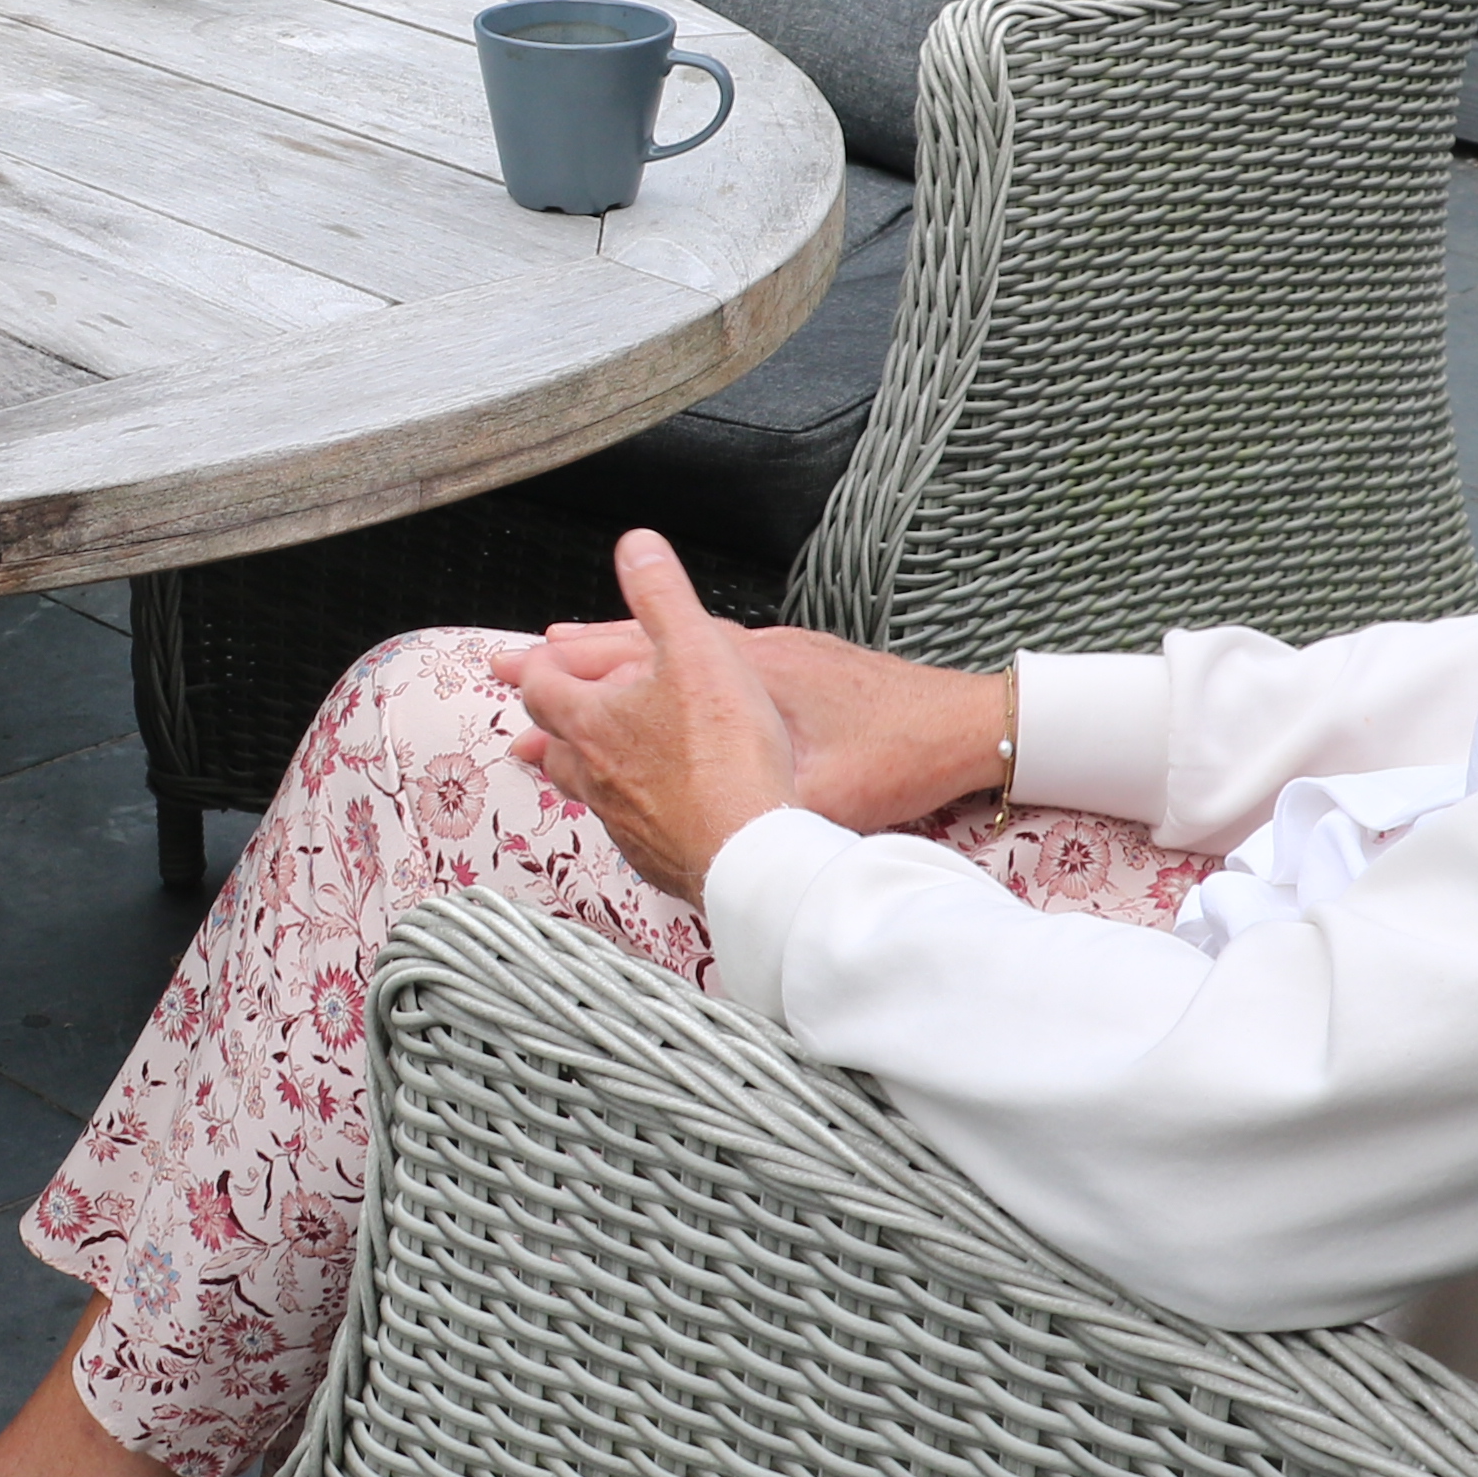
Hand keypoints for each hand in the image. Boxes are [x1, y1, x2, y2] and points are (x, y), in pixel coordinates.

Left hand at [511, 533, 809, 896]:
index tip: (535, 656)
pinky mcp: (654, 855)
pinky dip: (629, 809)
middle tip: (544, 712)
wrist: (747, 850)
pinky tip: (650, 807)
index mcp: (593, 721)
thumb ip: (661, 596)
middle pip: (553, 744)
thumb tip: (636, 549)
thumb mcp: (696, 649)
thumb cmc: (723, 756)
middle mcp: (595, 775)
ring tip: (585, 761)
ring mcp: (622, 821)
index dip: (538, 666)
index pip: (542, 686)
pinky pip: (627, 828)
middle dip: (550, 722)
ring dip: (581, 768)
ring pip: (584, 790)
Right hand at [515, 613, 1011, 838]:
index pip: (638, 661)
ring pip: (673, 649)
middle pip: (641, 646)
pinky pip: (706, 658)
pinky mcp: (796, 666)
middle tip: (510, 666)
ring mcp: (772, 657)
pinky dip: (662, 664)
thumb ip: (762, 803)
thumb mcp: (822, 793)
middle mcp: (749, 655)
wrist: (967, 723)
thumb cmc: (898, 760)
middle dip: (573, 658)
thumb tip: (700, 830)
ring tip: (561, 660)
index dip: (574, 674)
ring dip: (615, 657)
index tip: (520, 678)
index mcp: (742, 678)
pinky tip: (655, 680)